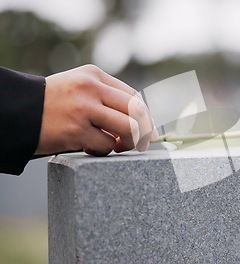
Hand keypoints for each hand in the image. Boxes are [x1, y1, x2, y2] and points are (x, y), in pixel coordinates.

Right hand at [36, 64, 157, 155]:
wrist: (17, 112)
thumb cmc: (52, 104)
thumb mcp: (78, 87)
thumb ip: (105, 97)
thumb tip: (139, 120)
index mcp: (94, 76)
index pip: (133, 96)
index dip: (145, 115)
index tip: (148, 128)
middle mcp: (90, 88)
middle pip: (136, 111)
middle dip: (144, 131)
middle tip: (143, 143)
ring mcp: (83, 109)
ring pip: (127, 128)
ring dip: (128, 142)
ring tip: (118, 146)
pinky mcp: (76, 130)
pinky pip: (106, 145)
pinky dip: (105, 151)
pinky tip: (92, 148)